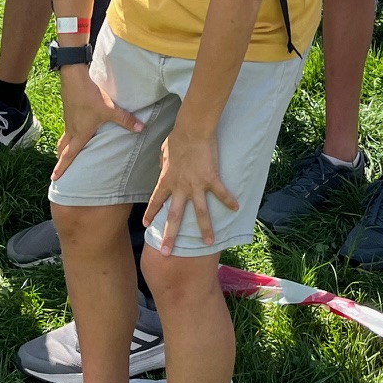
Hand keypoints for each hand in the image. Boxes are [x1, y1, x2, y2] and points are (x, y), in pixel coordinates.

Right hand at [51, 67, 146, 180]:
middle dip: (61, 160)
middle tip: (59, 171)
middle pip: (63, 148)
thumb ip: (126, 120)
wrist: (74, 78)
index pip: (68, 155)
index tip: (54, 178)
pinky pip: (68, 127)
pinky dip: (69, 135)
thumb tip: (142, 129)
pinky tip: (76, 130)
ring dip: (64, 147)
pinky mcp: (69, 111)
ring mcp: (69, 120)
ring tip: (66, 153)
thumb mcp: (110, 110)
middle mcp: (71, 129)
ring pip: (65, 138)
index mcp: (80, 134)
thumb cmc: (90, 96)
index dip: (61, 167)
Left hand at [143, 130, 236, 253]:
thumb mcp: (163, 152)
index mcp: (166, 180)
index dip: (150, 214)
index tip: (146, 226)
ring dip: (204, 229)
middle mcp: (180, 187)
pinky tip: (236, 208)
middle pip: (174, 216)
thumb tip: (163, 168)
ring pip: (200, 212)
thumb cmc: (177, 137)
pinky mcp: (212, 178)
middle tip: (166, 252)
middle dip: (169, 236)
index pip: (155, 201)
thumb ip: (163, 164)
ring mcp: (196, 185)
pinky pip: (221, 193)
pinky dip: (229, 200)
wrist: (192, 130)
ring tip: (208, 243)